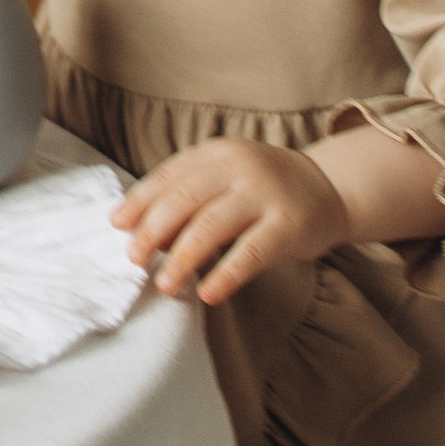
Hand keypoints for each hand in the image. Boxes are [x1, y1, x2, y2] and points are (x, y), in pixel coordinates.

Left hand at [114, 138, 348, 305]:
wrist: (328, 189)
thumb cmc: (262, 189)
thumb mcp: (224, 179)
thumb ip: (188, 197)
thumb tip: (139, 230)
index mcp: (215, 153)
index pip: (168, 176)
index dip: (139, 201)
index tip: (116, 227)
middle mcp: (238, 166)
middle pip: (184, 199)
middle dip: (153, 230)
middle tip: (134, 259)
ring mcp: (264, 194)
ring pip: (211, 225)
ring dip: (182, 257)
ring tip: (165, 284)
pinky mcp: (288, 224)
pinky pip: (250, 252)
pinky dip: (226, 274)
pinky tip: (208, 293)